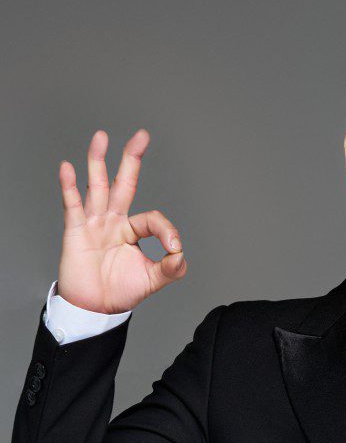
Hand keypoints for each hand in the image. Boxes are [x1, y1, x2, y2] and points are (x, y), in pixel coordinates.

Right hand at [56, 128, 185, 312]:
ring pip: (97, 186)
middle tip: (142, 136)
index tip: (174, 249)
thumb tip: (181, 254)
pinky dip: (70, 186)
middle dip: (131, 160)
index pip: (153, 218)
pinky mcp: (76, 231)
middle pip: (123, 184)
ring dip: (98, 161)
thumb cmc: (121, 291)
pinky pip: (73, 205)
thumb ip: (171, 268)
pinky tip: (68, 167)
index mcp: (132, 230)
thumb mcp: (153, 280)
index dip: (167, 231)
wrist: (95, 307)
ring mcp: (94, 223)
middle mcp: (113, 220)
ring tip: (102, 137)